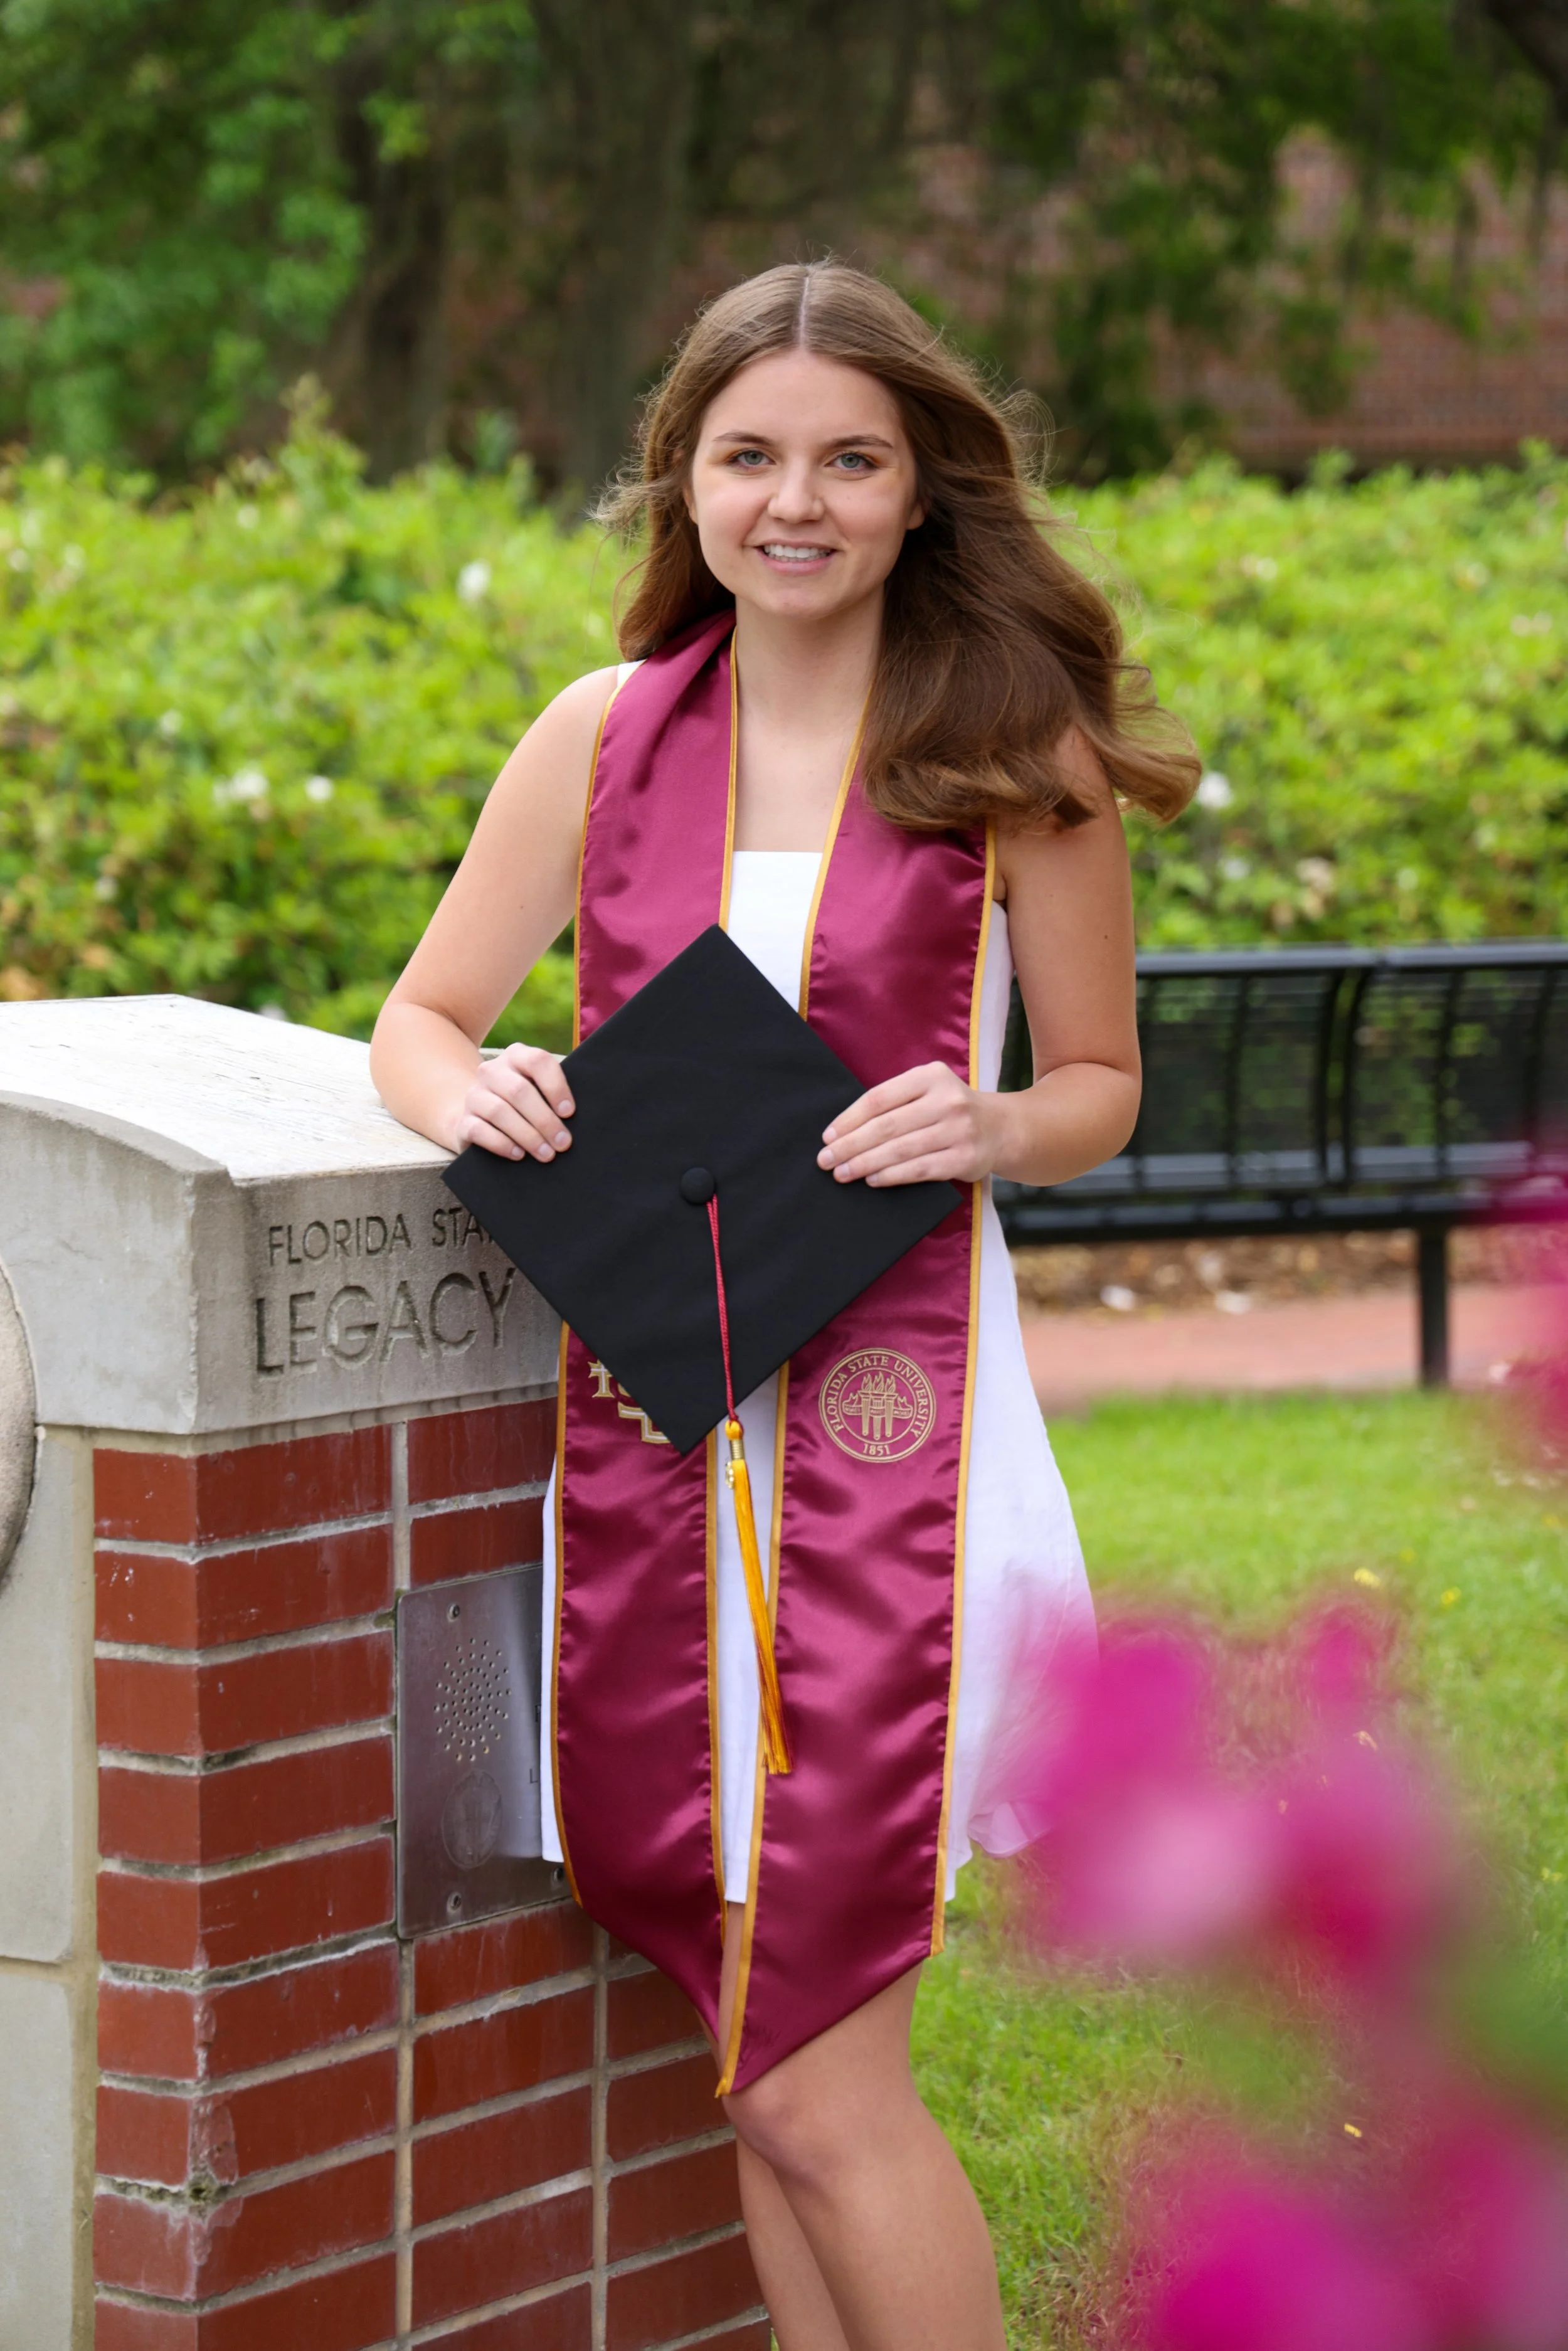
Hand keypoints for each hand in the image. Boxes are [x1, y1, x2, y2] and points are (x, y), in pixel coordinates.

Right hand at [454, 1043, 574, 1161]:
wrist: (480, 1120)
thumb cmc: (524, 1107)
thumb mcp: (538, 1092)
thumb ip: (553, 1095)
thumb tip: (575, 1118)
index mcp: (516, 1056)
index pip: (537, 1061)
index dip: (555, 1087)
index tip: (569, 1113)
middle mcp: (491, 1071)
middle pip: (519, 1091)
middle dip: (545, 1120)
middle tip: (563, 1143)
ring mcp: (474, 1095)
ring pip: (499, 1111)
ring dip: (527, 1135)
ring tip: (546, 1154)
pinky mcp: (462, 1121)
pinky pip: (479, 1131)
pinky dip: (502, 1144)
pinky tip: (519, 1155)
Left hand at [817, 1061, 1004, 1186]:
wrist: (1001, 1128)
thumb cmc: (950, 1109)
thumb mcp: (928, 1090)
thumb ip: (895, 1101)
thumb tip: (844, 1130)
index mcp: (931, 1076)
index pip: (879, 1098)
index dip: (849, 1119)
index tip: (828, 1136)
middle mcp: (947, 1101)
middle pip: (887, 1126)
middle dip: (851, 1145)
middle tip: (826, 1160)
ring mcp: (958, 1130)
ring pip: (901, 1150)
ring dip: (865, 1164)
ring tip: (842, 1174)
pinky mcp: (965, 1159)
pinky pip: (920, 1169)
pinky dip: (892, 1176)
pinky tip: (873, 1180)